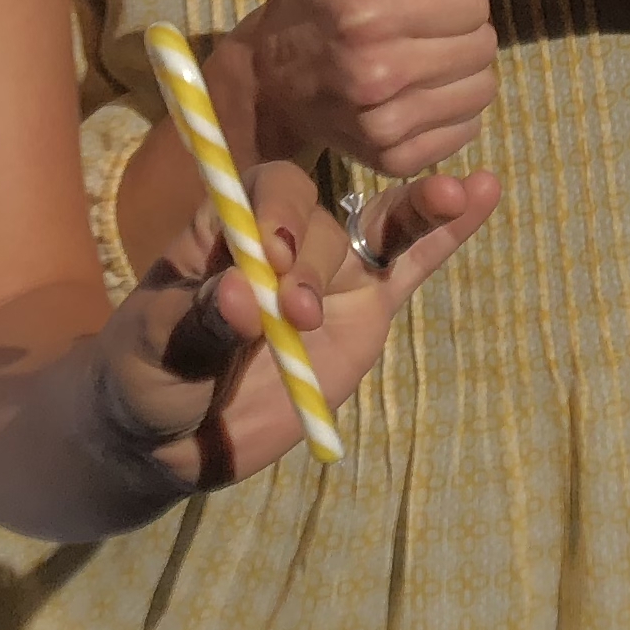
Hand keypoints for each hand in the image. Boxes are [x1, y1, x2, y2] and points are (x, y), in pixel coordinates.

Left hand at [98, 160, 501, 488]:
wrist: (169, 438)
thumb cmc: (146, 379)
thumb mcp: (152, 353)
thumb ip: (197, 323)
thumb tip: (242, 296)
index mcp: (224, 230)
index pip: (262, 193)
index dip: (273, 215)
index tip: (268, 259)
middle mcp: (283, 242)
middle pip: (318, 221)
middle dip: (313, 260)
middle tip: (295, 315)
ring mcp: (331, 277)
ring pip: (375, 232)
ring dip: (415, 210)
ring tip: (448, 194)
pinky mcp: (364, 316)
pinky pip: (409, 267)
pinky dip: (446, 232)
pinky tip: (483, 191)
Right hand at [221, 0, 495, 174]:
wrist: (274, 81)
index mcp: (365, 11)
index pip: (473, 0)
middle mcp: (377, 74)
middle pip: (482, 45)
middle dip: (457, 30)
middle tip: (415, 26)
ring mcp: (386, 124)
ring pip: (481, 88)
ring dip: (458, 71)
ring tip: (417, 58)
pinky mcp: (396, 158)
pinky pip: (467, 129)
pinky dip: (449, 111)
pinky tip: (413, 95)